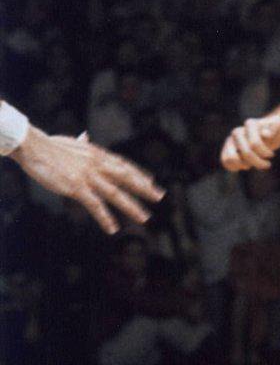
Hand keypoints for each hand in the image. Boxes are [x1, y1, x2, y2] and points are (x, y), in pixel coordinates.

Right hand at [13, 128, 163, 234]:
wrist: (33, 146)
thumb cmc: (48, 145)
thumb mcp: (71, 142)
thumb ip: (82, 142)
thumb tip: (85, 136)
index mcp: (97, 154)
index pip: (123, 165)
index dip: (138, 174)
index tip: (151, 182)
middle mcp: (97, 164)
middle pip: (127, 177)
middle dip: (144, 188)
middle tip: (160, 197)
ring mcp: (88, 176)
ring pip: (116, 193)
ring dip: (131, 206)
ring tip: (144, 218)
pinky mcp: (76, 187)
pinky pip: (95, 205)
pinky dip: (105, 218)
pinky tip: (113, 229)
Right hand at [221, 114, 279, 171]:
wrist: (269, 134)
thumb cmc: (274, 131)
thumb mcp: (278, 129)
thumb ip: (273, 129)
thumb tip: (265, 134)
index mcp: (250, 124)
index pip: (254, 144)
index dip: (265, 153)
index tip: (272, 155)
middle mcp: (237, 131)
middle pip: (245, 153)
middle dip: (258, 162)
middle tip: (267, 164)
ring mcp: (230, 141)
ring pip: (230, 158)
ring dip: (244, 165)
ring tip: (253, 164)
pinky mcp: (227, 150)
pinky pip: (225, 162)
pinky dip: (235, 167)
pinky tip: (246, 165)